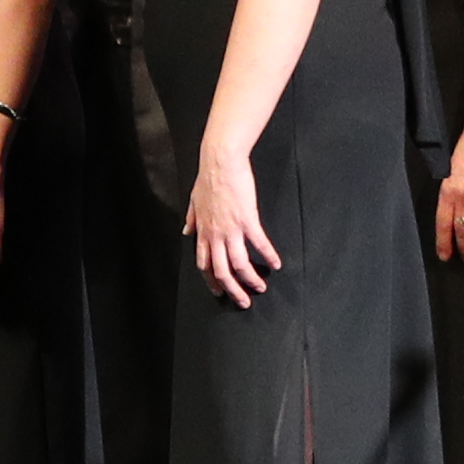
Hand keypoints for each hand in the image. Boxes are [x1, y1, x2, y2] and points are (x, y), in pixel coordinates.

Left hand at [186, 140, 282, 310]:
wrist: (220, 161)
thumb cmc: (208, 179)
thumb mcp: (194, 201)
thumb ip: (191, 219)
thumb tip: (186, 231)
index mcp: (203, 232)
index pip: (204, 264)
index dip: (211, 281)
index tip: (220, 291)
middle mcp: (214, 235)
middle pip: (221, 271)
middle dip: (233, 290)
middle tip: (244, 301)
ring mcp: (230, 229)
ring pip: (239, 264)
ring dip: (251, 279)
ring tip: (261, 287)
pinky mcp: (247, 220)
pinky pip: (259, 244)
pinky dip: (269, 255)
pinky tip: (277, 263)